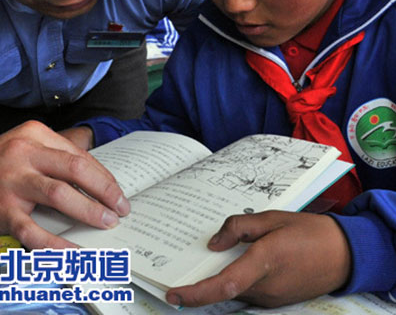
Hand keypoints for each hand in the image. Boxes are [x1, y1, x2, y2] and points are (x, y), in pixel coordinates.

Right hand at [0, 120, 128, 248]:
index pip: (79, 155)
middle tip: (121, 208)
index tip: (118, 193)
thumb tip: (95, 164)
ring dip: (89, 211)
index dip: (103, 177)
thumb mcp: (23, 145)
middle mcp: (24, 154)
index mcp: (35, 135)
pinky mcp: (1, 210)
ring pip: (60, 195)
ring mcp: (12, 182)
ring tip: (106, 223)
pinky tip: (73, 253)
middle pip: (76, 169)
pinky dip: (56, 244)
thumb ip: (56, 152)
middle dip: (105, 191)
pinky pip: (33, 231)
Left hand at [166, 210, 350, 308]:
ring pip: (234, 291)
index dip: (197, 293)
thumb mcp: (272, 218)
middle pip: (224, 289)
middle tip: (183, 266)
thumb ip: (239, 227)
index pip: (225, 284)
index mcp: (265, 261)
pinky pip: (246, 291)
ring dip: (219, 278)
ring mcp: (272, 298)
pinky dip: (234, 280)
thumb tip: (213, 244)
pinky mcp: (275, 300)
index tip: (175, 294)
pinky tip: (233, 261)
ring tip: (210, 256)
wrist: (343, 254)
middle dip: (201, 280)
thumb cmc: (309, 232)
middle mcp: (266, 287)